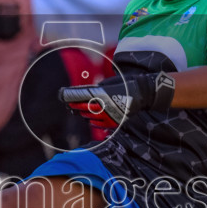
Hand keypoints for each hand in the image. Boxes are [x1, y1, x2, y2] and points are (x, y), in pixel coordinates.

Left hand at [60, 72, 174, 127]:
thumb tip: (82, 93)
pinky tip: (90, 119)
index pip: (81, 99)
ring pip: (91, 117)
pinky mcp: (114, 122)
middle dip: (76, 107)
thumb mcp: (107, 83)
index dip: (72, 99)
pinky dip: (94, 122)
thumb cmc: (124, 85)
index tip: (65, 98)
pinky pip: (100, 124)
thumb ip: (95, 90)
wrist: (141, 94)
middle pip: (84, 109)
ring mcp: (109, 116)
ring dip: (84, 114)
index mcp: (101, 95)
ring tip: (79, 111)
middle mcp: (104, 107)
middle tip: (69, 106)